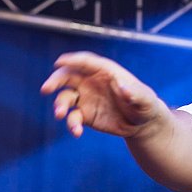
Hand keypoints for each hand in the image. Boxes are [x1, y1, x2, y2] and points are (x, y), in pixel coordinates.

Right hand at [40, 51, 167, 138]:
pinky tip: (77, 132)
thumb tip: (123, 87)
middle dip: (55, 80)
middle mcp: (92, 82)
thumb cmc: (145, 105)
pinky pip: (73, 117)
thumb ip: (135, 93)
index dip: (73, 60)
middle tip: (46, 88)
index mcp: (106, 72)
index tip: (59, 61)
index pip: (86, 61)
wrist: (142, 123)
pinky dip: (72, 124)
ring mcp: (86, 98)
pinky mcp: (85, 114)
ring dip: (60, 105)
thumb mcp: (145, 99)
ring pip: (65, 97)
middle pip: (68, 76)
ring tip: (61, 114)